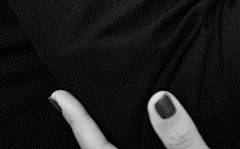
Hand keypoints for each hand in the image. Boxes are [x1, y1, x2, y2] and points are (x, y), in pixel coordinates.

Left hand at [50, 90, 209, 148]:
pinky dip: (127, 144)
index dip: (77, 119)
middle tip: (75, 101)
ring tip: (104, 116)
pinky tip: (141, 135)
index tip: (58, 96)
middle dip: (88, 128)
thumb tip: (159, 99)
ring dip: (108, 139)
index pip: (96, 146)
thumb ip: (182, 139)